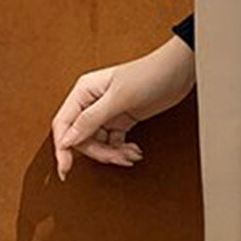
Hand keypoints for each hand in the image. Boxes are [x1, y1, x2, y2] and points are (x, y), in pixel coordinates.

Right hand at [52, 35, 195, 180]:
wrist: (178, 71)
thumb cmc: (149, 75)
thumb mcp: (118, 98)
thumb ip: (91, 119)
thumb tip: (68, 139)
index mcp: (84, 92)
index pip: (64, 124)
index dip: (63, 148)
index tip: (65, 169)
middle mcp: (92, 102)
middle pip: (82, 137)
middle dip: (99, 152)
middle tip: (117, 158)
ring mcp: (108, 111)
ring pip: (99, 142)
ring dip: (113, 153)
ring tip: (131, 155)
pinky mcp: (123, 118)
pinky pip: (114, 141)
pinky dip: (122, 149)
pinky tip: (134, 151)